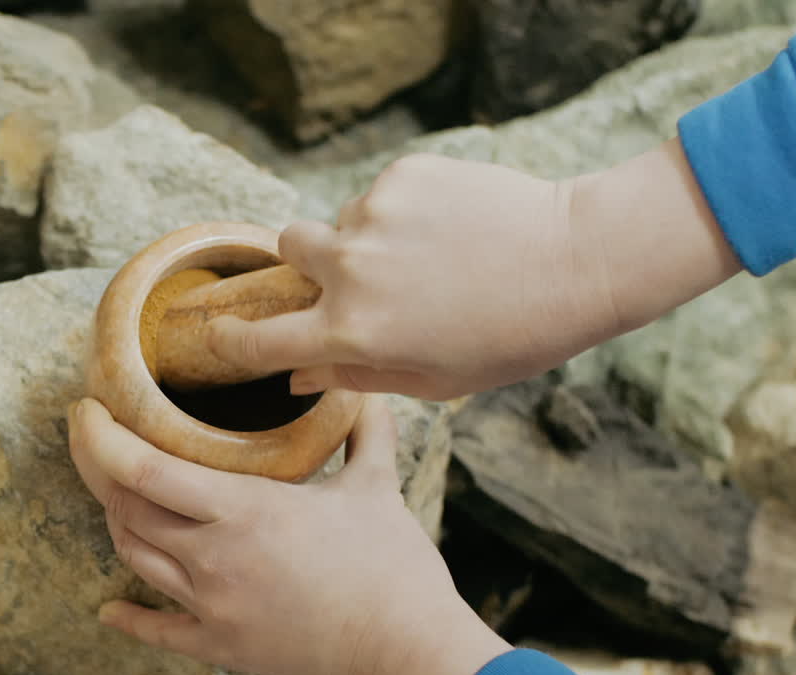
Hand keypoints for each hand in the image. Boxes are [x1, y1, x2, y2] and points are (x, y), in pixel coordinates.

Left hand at [67, 396, 509, 674]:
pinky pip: (160, 632)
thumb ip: (364, 431)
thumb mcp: (375, 485)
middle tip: (94, 442)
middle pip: (127, 510)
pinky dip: (129, 618)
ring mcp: (213, 605)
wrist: (408, 650)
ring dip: (118, 524)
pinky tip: (109, 609)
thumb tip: (363, 389)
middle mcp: (213, 556)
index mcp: (243, 509)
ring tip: (117, 496)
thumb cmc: (394, 566)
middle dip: (100, 472)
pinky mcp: (223, 645)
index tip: (87, 412)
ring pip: (137, 558)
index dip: (103, 440)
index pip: (145, 470)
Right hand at [207, 141, 739, 400]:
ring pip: (342, 219)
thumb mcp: (433, 379)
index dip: (231, 339)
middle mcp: (352, 270)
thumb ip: (354, 376)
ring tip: (430, 254)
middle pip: (288, 248)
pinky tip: (451, 228)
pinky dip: (403, 209)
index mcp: (355, 332)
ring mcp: (375, 215)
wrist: (578, 260)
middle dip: (309, 260)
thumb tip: (296, 376)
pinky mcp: (404, 174)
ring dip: (365, 236)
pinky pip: (381, 191)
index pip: (262, 339)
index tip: (217, 333)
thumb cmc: (510, 336)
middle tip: (356, 273)